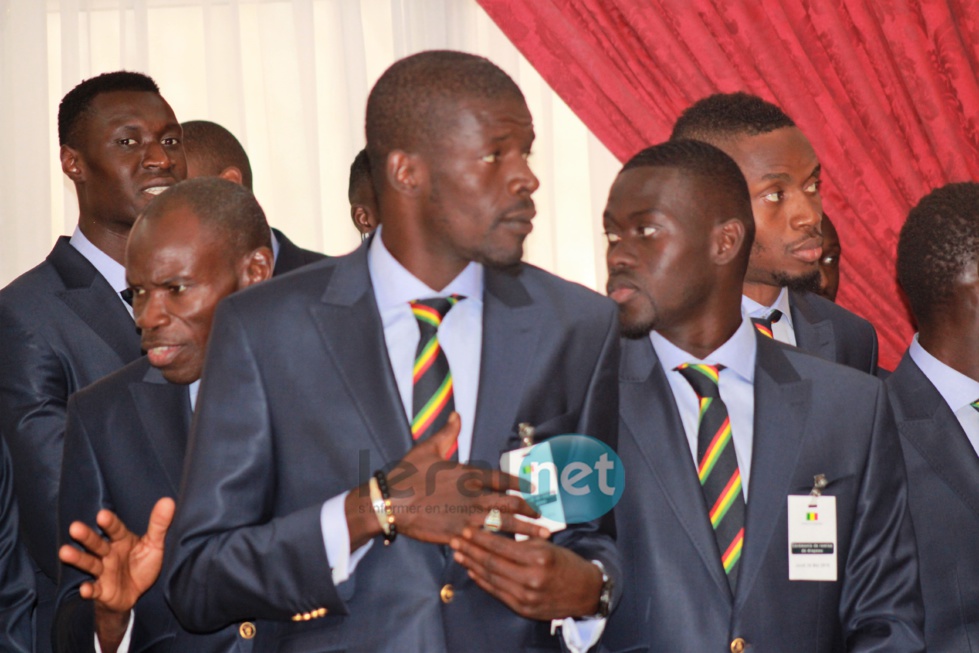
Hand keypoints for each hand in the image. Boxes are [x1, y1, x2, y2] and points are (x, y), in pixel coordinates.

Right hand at [59, 497, 174, 612]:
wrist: (134, 594)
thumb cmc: (142, 564)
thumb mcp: (154, 544)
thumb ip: (159, 525)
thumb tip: (168, 500)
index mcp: (122, 540)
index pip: (116, 529)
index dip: (110, 522)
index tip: (102, 514)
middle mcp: (109, 553)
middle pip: (97, 543)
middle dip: (86, 536)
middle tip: (74, 527)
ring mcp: (103, 571)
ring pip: (90, 563)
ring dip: (78, 558)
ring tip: (64, 552)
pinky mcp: (102, 590)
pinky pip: (94, 589)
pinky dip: (89, 590)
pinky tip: (84, 589)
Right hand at [346, 413, 540, 547]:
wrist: (389, 502)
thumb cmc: (407, 474)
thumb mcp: (428, 448)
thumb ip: (448, 433)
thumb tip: (457, 415)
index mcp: (468, 473)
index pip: (503, 478)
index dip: (521, 484)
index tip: (534, 488)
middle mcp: (473, 495)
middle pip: (511, 503)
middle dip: (531, 510)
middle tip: (544, 517)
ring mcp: (467, 516)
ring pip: (505, 523)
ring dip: (526, 530)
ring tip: (543, 537)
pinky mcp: (458, 534)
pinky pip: (487, 540)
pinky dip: (504, 545)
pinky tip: (514, 550)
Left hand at [450, 527, 603, 619]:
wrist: (585, 591)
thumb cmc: (565, 562)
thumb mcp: (547, 545)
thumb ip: (522, 540)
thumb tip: (494, 530)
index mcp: (539, 558)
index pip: (502, 546)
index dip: (481, 538)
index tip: (467, 529)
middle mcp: (531, 579)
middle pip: (492, 562)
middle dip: (471, 550)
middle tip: (455, 540)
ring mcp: (526, 597)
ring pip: (492, 578)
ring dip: (472, 565)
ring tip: (459, 554)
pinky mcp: (523, 609)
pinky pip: (497, 593)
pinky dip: (483, 581)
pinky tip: (473, 571)